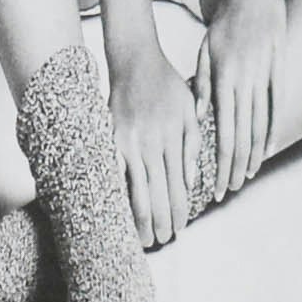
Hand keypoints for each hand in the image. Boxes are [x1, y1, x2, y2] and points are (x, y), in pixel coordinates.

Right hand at [113, 44, 199, 249]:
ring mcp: (127, 143)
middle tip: (162, 240)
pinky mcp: (109, 140)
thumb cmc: (165, 84)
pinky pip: (114, 176)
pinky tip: (118, 215)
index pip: (178, 187)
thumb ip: (191, 146)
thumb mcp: (189, 111)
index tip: (179, 230)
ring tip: (143, 238)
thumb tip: (190, 183)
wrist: (134, 60)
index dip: (178, 212)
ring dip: (140, 220)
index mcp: (172, 138)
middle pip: (157, 196)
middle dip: (160, 223)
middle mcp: (150, 144)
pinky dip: (117, 198)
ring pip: (135, 192)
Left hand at [204, 0, 289, 200]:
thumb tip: (198, 119)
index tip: (215, 184)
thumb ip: (202, 84)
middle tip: (229, 190)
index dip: (219, 162)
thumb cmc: (224, 21)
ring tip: (247, 176)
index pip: (222, 133)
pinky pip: (276, 106)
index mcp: (223, 79)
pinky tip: (267, 149)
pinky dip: (272, 129)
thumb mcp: (206, 50)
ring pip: (258, 125)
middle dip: (234, 166)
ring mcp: (264, 76)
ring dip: (252, 154)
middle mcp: (244, 82)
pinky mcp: (278, 69)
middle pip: (241, 135)